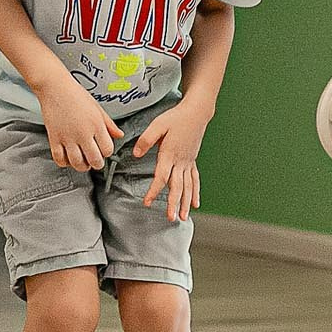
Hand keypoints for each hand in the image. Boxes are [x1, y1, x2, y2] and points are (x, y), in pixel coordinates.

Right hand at [36, 78, 121, 171]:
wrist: (54, 88)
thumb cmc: (76, 95)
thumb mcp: (97, 108)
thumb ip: (109, 124)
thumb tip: (119, 135)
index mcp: (96, 125)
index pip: (107, 150)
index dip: (107, 152)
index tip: (103, 150)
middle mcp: (83, 133)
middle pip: (94, 160)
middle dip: (97, 163)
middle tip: (95, 160)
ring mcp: (68, 137)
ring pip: (77, 163)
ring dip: (82, 166)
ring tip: (83, 162)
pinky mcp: (54, 138)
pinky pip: (60, 159)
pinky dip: (65, 163)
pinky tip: (68, 158)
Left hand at [134, 99, 211, 221]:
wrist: (196, 113)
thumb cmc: (175, 118)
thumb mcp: (157, 125)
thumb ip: (145, 140)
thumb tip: (136, 154)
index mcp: (170, 154)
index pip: (161, 177)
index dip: (154, 191)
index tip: (147, 202)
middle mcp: (181, 161)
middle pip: (177, 186)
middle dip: (173, 203)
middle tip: (171, 218)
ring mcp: (188, 162)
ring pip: (188, 186)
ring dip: (185, 202)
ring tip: (182, 217)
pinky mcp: (192, 161)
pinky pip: (195, 180)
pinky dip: (195, 192)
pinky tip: (195, 204)